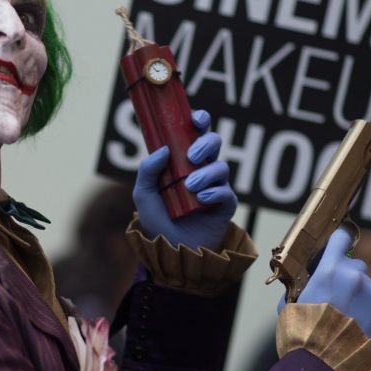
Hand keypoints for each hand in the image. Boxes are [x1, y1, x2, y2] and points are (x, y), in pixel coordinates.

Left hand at [132, 110, 236, 251]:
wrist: (170, 250)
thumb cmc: (157, 221)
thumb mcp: (144, 195)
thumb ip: (147, 171)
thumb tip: (163, 149)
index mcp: (184, 162)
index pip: (196, 134)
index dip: (200, 121)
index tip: (195, 119)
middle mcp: (202, 170)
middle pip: (214, 143)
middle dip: (206, 143)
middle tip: (191, 157)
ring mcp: (216, 187)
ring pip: (221, 167)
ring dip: (205, 173)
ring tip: (190, 186)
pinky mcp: (225, 206)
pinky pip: (227, 192)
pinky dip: (214, 192)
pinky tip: (202, 198)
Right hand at [281, 227, 370, 345]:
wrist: (327, 365)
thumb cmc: (303, 335)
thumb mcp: (291, 303)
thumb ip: (302, 285)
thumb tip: (306, 280)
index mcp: (330, 270)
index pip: (340, 238)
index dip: (336, 242)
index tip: (334, 247)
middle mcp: (355, 276)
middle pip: (354, 264)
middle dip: (345, 275)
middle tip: (334, 294)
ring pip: (366, 285)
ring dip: (357, 295)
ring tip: (343, 317)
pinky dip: (366, 310)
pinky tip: (354, 326)